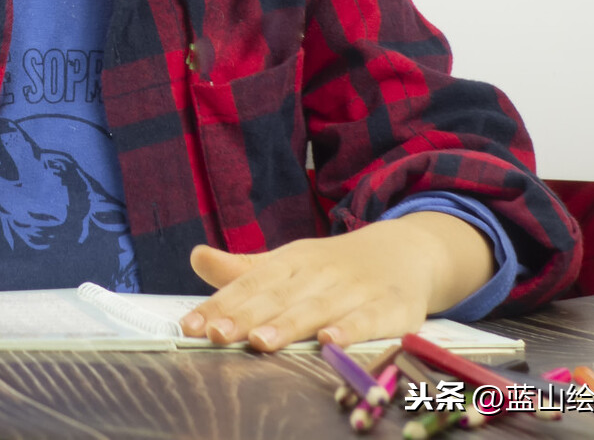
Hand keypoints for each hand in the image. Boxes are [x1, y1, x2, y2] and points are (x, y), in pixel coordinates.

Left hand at [178, 213, 494, 351]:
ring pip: (317, 308)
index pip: (250, 284)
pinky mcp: (389, 307)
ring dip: (288, 325)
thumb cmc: (331, 268)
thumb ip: (243, 270)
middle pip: (278, 297)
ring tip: (260, 342)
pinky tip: (330, 342)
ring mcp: (354, 289)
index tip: (191, 326)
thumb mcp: (287, 264)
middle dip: (246, 317)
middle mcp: (318, 273)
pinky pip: (368, 320)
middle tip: (216, 336)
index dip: (221, 305)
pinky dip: (350, 330)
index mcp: (290, 262)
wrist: (403, 252)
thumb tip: (195, 256)